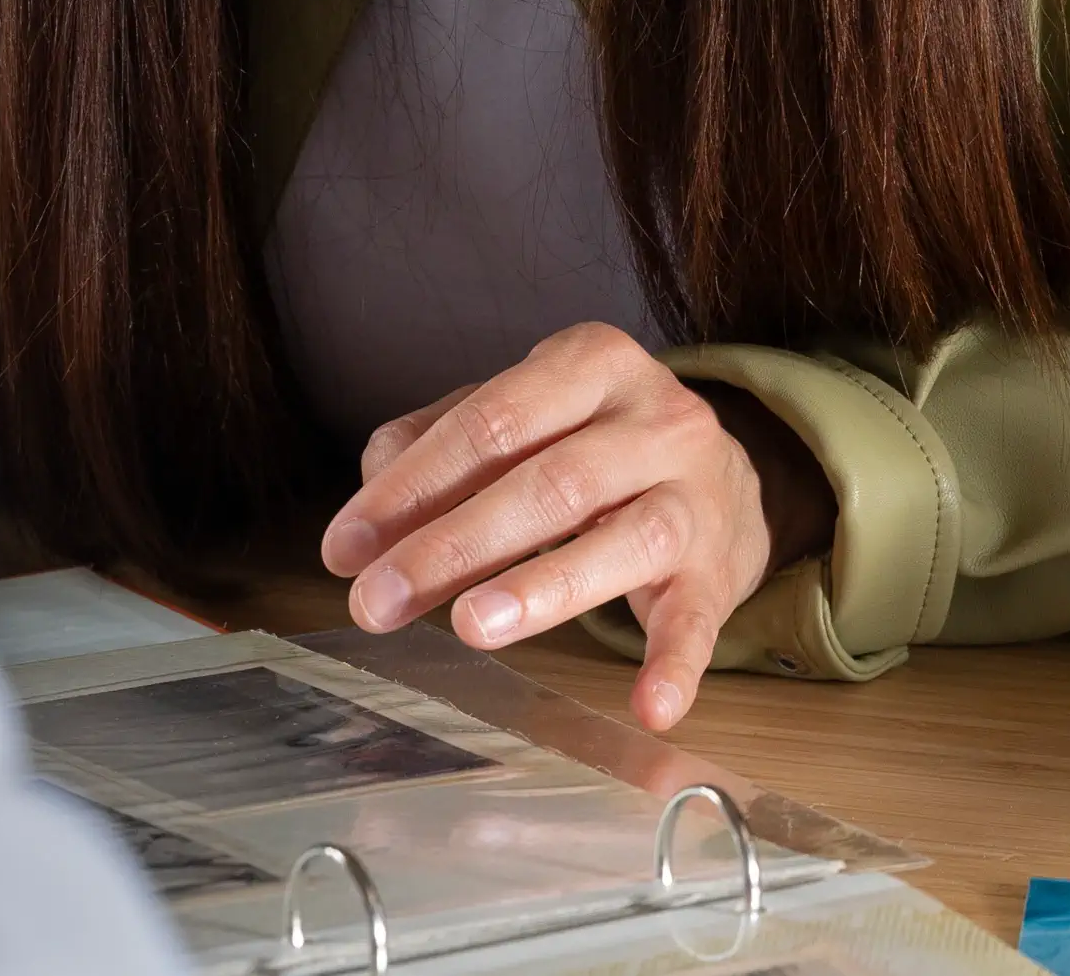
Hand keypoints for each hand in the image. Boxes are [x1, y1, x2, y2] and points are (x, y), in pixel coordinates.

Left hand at [317, 323, 833, 731]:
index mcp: (594, 363)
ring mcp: (695, 494)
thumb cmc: (592, 446)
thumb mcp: (521, 416)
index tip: (344, 547)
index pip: (492, 421)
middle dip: (452, 545)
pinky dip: (676, 664)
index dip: (412, 486)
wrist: (725, 479)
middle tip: (377, 602)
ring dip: (544, 585)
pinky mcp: (719, 571)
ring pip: (626, 538)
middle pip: (550, 481)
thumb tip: (368, 515)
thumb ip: (435, 445)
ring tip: (472, 627)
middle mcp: (656, 418)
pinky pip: (700, 619)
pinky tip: (649, 706)